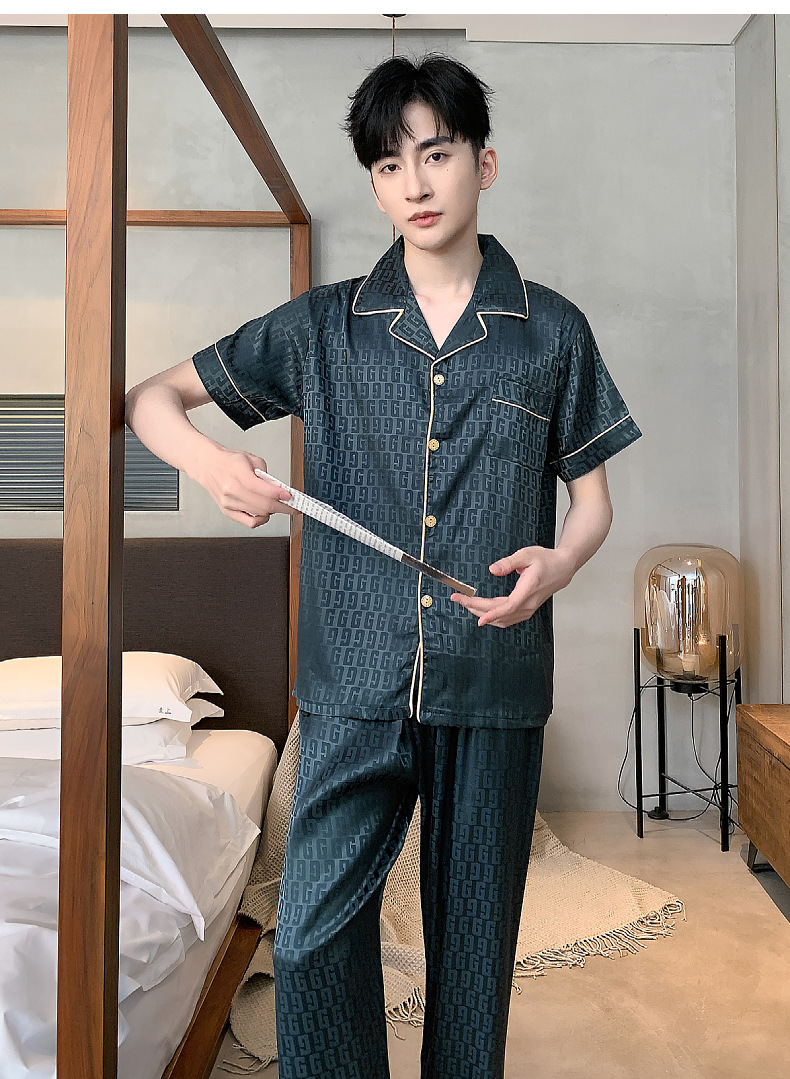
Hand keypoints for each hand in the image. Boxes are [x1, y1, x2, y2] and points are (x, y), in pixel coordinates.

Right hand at [198, 446, 293, 528]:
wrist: (208, 466)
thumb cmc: (229, 462)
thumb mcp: (252, 460)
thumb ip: (266, 475)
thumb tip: (279, 489)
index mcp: (238, 474)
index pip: (263, 489)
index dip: (280, 495)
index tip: (290, 496)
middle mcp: (232, 490)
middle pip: (264, 505)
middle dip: (283, 507)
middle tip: (293, 506)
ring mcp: (229, 503)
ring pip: (259, 514)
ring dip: (273, 511)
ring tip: (277, 505)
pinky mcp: (228, 511)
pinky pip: (249, 522)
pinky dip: (261, 519)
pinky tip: (265, 513)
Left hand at [450, 546, 573, 627]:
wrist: (562, 568)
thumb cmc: (546, 560)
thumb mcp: (527, 554)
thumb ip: (509, 562)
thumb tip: (493, 570)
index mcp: (528, 590)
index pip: (507, 606)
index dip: (491, 613)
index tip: (476, 615)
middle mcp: (528, 604)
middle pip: (500, 614)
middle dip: (476, 608)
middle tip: (458, 599)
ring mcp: (528, 610)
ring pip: (502, 619)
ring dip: (483, 614)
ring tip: (466, 604)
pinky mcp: (526, 610)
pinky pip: (507, 619)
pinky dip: (492, 617)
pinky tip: (482, 611)